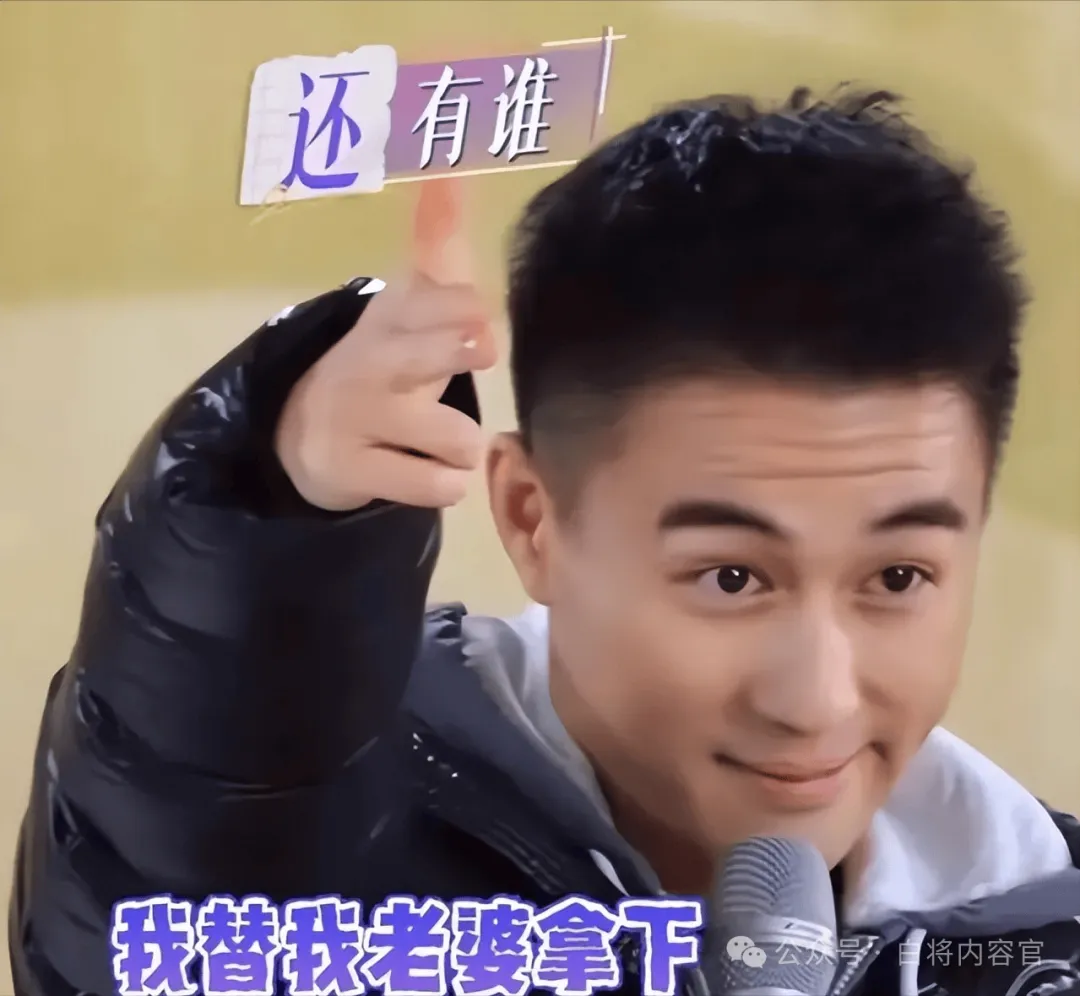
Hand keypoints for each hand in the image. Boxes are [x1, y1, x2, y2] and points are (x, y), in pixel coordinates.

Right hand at [275, 180, 496, 510]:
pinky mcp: (352, 470)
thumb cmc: (383, 359)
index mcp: (389, 317)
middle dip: (455, 348)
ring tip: (445, 442)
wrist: (305, 432)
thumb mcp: (407, 301)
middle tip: (483, 347)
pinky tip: (430, 473)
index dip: (454, 308)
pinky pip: (432, 486)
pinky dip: (444, 484)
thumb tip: (454, 167)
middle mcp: (369, 363)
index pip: (422, 300)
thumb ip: (436, 239)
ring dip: (463, 445)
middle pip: (419, 354)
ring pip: (450, 436)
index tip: (480, 315)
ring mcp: (358, 419)